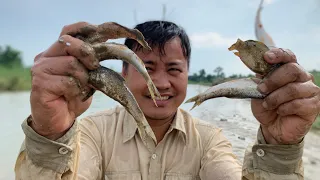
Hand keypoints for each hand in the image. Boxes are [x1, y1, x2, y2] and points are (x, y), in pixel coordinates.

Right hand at [30, 22, 98, 139]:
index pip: (68, 31)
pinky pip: (67, 81)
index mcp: (55, 53)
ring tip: (81, 89)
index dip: (84, 28)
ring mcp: (40, 70)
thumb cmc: (72, 97)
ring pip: (71, 63)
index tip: (101, 33)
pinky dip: (77, 90)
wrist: (59, 122)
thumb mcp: (86, 77)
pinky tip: (72, 97)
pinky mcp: (40, 84)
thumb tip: (107, 50)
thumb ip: (90, 64)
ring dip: (83, 78)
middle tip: (95, 66)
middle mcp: (44, 57)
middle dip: (87, 53)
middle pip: (68, 42)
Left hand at [251, 48, 319, 144]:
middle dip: (273, 80)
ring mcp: (310, 91)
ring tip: (267, 105)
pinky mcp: (314, 105)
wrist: (273, 128)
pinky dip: (284, 108)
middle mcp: (302, 77)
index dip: (279, 54)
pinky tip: (280, 111)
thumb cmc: (267, 107)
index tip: (266, 57)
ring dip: (275, 98)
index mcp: (289, 70)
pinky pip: (298, 104)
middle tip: (261, 89)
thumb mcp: (258, 93)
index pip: (288, 56)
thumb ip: (259, 81)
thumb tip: (258, 73)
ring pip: (293, 89)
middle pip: (292, 69)